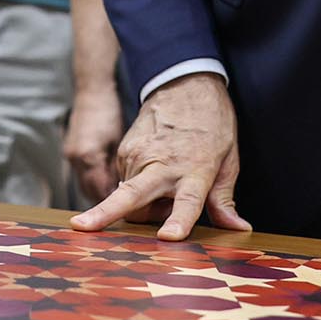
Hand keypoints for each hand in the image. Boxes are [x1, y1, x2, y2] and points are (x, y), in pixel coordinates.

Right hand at [63, 82, 126, 202]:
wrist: (92, 90)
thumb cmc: (110, 113)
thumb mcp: (120, 140)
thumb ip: (119, 166)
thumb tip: (126, 188)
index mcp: (89, 157)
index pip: (101, 193)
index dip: (115, 203)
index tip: (131, 210)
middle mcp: (76, 159)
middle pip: (90, 192)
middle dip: (107, 201)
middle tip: (127, 206)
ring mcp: (70, 155)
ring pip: (84, 185)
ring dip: (99, 190)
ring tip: (118, 194)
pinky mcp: (70, 151)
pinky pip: (81, 174)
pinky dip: (93, 179)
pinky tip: (107, 177)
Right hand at [70, 72, 248, 240]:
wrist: (184, 83)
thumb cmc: (210, 122)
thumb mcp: (228, 159)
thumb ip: (224, 198)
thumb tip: (238, 228)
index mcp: (194, 170)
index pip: (187, 201)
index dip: (179, 220)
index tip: (168, 237)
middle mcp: (162, 165)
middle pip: (130, 197)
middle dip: (105, 213)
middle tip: (82, 226)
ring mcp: (138, 155)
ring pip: (128, 198)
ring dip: (143, 206)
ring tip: (166, 188)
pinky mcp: (124, 149)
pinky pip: (125, 183)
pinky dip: (137, 187)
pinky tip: (154, 174)